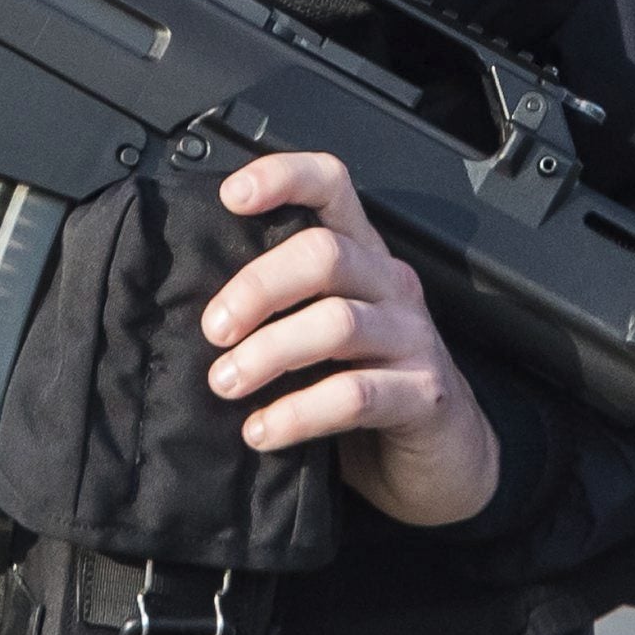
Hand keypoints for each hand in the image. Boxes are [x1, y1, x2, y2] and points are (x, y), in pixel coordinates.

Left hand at [201, 153, 501, 528]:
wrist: (444, 456)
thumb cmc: (367, 384)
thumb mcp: (324, 332)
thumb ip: (280, 306)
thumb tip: (190, 305)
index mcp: (363, 257)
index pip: (332, 187)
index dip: (284, 178)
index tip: (231, 197)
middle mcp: (391, 286)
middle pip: (325, 255)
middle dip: (257, 287)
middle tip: (214, 329)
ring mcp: (413, 339)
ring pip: (338, 323)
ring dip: (269, 352)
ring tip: (226, 383)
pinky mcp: (423, 396)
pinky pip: (355, 395)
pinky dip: (298, 413)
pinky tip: (262, 431)